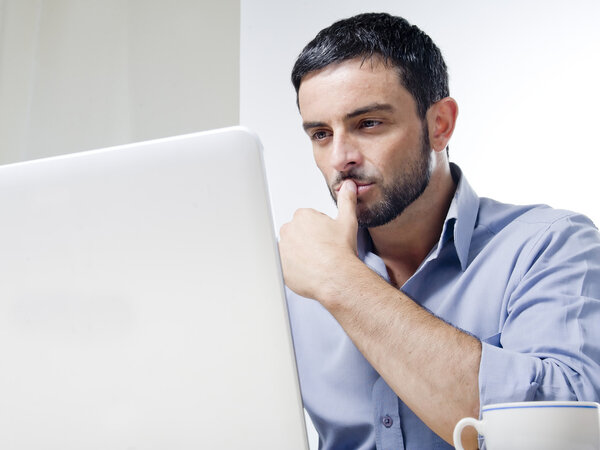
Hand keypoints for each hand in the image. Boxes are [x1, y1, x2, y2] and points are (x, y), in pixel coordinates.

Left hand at [279, 180, 359, 299]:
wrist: (337, 277)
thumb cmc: (341, 251)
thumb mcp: (348, 220)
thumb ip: (346, 200)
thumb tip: (348, 186)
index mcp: (302, 216)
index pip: (307, 220)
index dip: (319, 230)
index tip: (326, 238)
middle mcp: (289, 229)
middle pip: (297, 233)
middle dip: (307, 240)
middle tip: (322, 251)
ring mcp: (282, 248)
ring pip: (290, 249)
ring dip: (299, 253)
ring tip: (316, 262)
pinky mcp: (279, 266)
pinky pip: (284, 265)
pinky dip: (293, 268)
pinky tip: (307, 271)